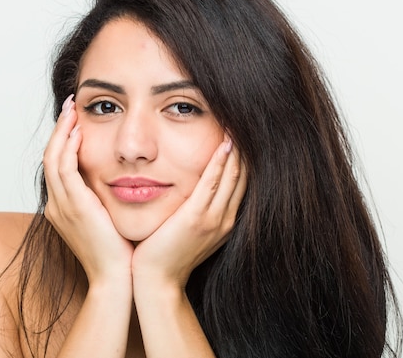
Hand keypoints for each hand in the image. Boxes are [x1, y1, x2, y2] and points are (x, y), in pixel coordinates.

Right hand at [42, 95, 133, 284]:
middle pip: (50, 156)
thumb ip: (103, 198)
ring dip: (62, 131)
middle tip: (71, 106)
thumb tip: (117, 179)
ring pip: (53, 157)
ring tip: (73, 110)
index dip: (63, 140)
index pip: (57, 165)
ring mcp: (61, 206)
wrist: (116, 277)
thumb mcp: (106, 220)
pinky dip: (69, 147)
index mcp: (62, 208)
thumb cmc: (117, 251)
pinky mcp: (74, 206)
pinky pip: (65, 168)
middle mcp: (56, 205)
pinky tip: (80, 131)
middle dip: (59, 128)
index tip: (75, 121)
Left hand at [131, 137, 246, 288]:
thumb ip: (196, 210)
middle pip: (243, 176)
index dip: (244, 158)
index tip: (243, 134)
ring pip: (232, 176)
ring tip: (237, 124)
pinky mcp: (196, 219)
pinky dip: (219, 163)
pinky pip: (212, 183)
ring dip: (236, 150)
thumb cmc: (166, 253)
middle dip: (245, 149)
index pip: (241, 182)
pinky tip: (224, 144)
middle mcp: (225, 219)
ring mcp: (213, 219)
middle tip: (245, 122)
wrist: (157, 281)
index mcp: (225, 221)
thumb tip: (193, 190)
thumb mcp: (189, 230)